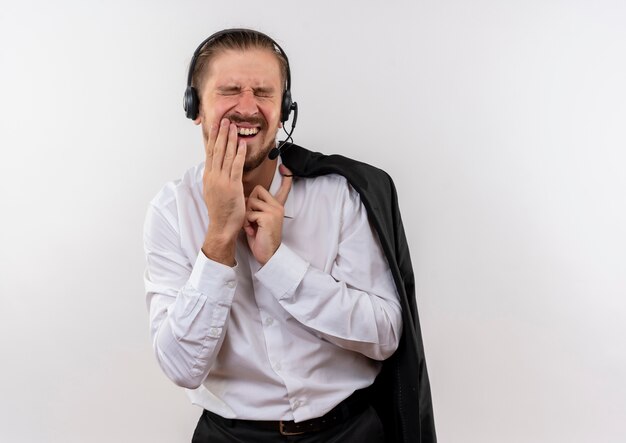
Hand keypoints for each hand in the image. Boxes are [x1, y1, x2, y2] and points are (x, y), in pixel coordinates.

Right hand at [201, 118, 246, 265]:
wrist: (221, 226)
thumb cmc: (220, 211)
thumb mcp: (214, 190)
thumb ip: (216, 178)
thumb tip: (217, 168)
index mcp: (208, 176)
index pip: (210, 152)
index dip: (213, 137)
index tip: (215, 126)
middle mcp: (213, 176)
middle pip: (217, 150)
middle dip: (221, 133)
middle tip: (225, 120)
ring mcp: (222, 181)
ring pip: (226, 155)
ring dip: (230, 139)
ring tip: (233, 127)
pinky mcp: (232, 186)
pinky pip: (236, 167)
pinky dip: (239, 154)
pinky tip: (242, 144)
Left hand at [243, 165, 292, 264]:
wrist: (268, 255)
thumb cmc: (261, 238)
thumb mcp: (259, 220)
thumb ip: (258, 207)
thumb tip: (250, 196)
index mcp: (277, 206)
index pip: (284, 189)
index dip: (285, 178)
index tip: (286, 167)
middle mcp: (278, 206)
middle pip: (257, 191)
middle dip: (249, 204)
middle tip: (252, 220)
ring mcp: (274, 210)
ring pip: (251, 202)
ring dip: (246, 215)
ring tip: (252, 227)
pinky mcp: (268, 216)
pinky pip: (250, 212)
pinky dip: (247, 223)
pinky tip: (253, 231)